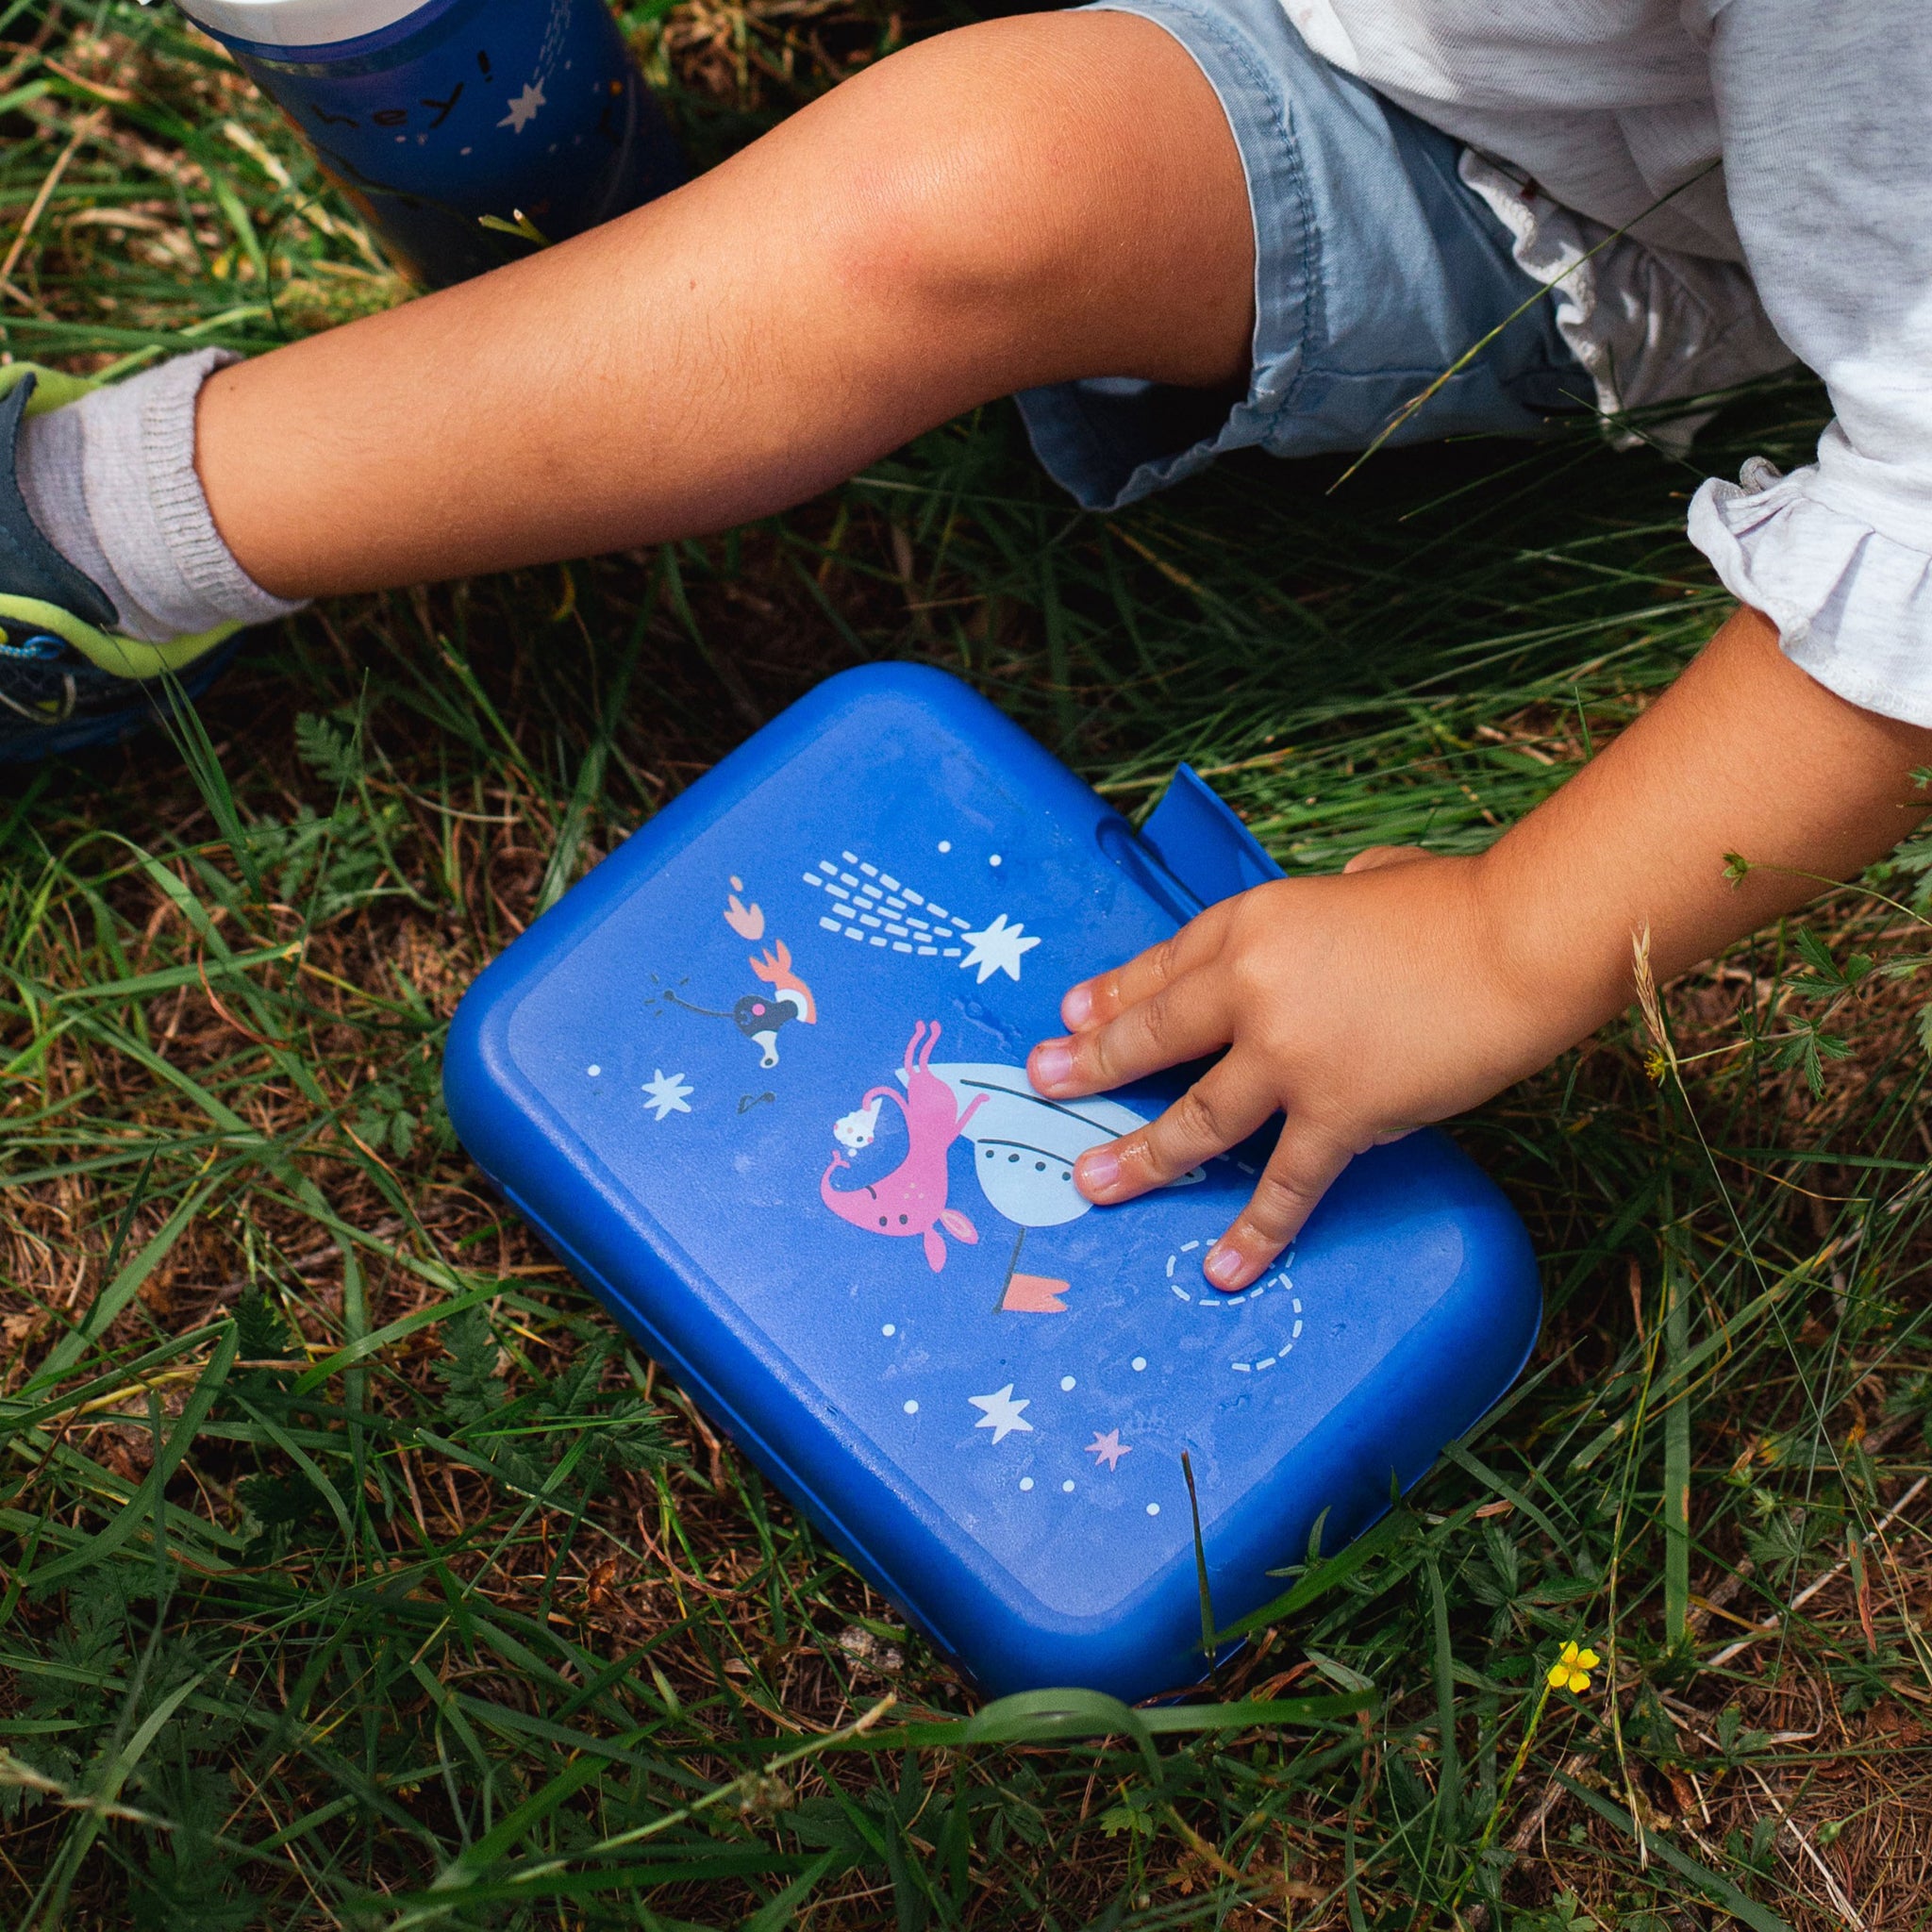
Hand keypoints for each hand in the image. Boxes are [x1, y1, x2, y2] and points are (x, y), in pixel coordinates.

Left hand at [1026, 607, 1931, 1294]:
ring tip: (1093, 1183)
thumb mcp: (1368, 881)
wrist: (1519, 942)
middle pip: (1155, 1037)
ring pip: (1194, 1120)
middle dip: (1092, 1066)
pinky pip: (1284, 1185)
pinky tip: (1221, 1269)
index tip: (1076, 1017)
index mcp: (1254, 922)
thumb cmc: (1456, 902)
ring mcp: (1288, 1057)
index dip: (1116, 996)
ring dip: (1140, 1157)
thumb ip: (1332, 902)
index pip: (1166, 967)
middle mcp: (1251, 990)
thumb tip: (1339, 900)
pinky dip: (1253, 1233)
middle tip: (1045, 1084)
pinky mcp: (1338, 1114)